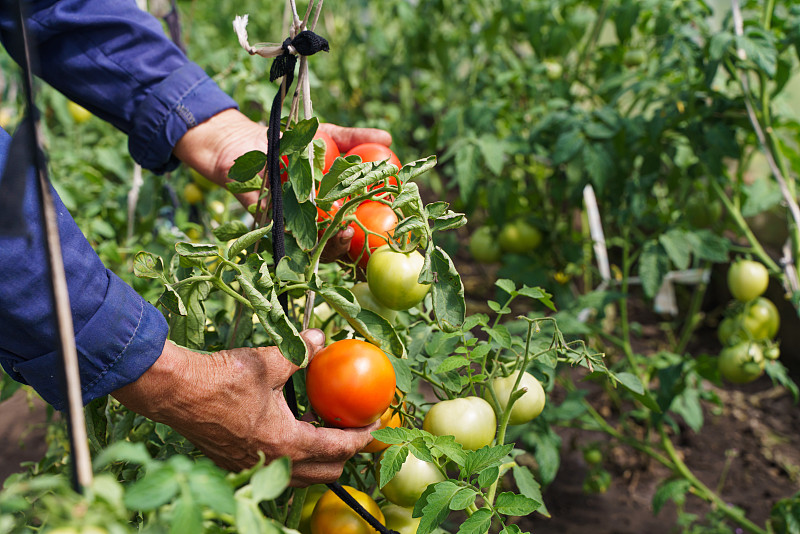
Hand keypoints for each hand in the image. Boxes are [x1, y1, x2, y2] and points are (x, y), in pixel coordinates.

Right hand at [112, 329, 377, 485]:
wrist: (175, 393)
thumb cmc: (222, 378)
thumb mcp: (269, 360)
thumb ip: (301, 352)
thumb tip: (321, 338)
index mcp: (287, 442)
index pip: (339, 448)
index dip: (362, 438)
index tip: (375, 427)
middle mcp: (273, 462)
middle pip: (325, 471)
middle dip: (344, 453)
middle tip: (352, 428)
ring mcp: (252, 467)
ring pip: (300, 474)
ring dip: (317, 456)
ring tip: (322, 426)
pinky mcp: (234, 463)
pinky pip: (276, 469)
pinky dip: (292, 456)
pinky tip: (289, 427)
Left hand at [173, 109, 391, 259]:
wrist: (242, 142)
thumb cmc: (288, 140)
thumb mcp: (325, 135)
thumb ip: (355, 137)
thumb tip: (389, 139)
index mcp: (333, 205)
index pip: (357, 226)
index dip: (372, 234)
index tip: (385, 223)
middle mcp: (315, 222)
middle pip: (337, 245)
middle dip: (348, 246)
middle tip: (354, 232)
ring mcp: (293, 228)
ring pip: (315, 249)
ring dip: (330, 247)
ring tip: (341, 233)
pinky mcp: (270, 228)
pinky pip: (287, 240)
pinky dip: (299, 239)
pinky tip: (308, 231)